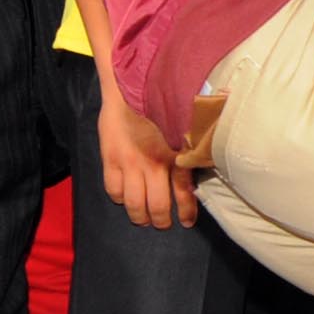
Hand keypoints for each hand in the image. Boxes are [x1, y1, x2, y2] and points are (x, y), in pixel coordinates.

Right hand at [98, 78, 196, 228]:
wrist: (130, 88)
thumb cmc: (161, 107)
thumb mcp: (183, 128)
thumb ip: (189, 149)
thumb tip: (203, 165)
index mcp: (175, 155)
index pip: (183, 192)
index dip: (186, 211)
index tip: (188, 222)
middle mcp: (153, 163)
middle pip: (157, 205)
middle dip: (160, 220)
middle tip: (162, 224)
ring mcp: (129, 163)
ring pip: (133, 203)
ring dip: (139, 216)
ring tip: (142, 219)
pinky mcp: (110, 159)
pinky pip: (113, 189)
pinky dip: (119, 198)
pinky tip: (123, 198)